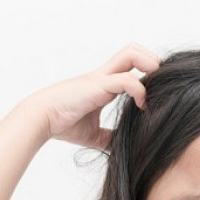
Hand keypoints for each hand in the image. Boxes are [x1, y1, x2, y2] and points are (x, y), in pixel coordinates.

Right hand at [27, 43, 160, 148]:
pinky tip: (141, 106)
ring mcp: (102, 78)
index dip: (147, 74)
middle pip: (134, 50)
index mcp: (104, 84)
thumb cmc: (62, 124)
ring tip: (154, 91)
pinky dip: (140, 91)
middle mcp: (105, 76)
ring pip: (133, 53)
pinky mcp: (98, 85)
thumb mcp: (93, 134)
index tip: (155, 96)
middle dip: (152, 61)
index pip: (131, 65)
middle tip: (159, 85)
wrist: (41, 119)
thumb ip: (110, 137)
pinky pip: (127, 79)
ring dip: (150, 67)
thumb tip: (122, 150)